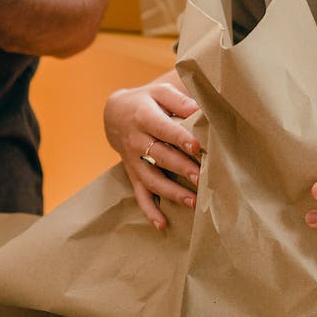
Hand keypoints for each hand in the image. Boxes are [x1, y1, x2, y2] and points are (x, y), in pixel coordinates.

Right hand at [103, 82, 202, 229]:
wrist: (114, 114)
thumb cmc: (145, 102)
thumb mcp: (159, 92)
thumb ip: (179, 100)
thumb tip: (200, 111)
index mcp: (143, 117)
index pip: (163, 129)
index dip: (180, 137)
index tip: (196, 146)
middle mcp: (136, 141)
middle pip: (160, 157)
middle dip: (181, 168)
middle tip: (202, 178)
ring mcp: (133, 161)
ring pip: (152, 179)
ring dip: (171, 192)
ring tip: (192, 202)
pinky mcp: (133, 174)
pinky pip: (139, 194)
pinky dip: (149, 210)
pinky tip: (162, 224)